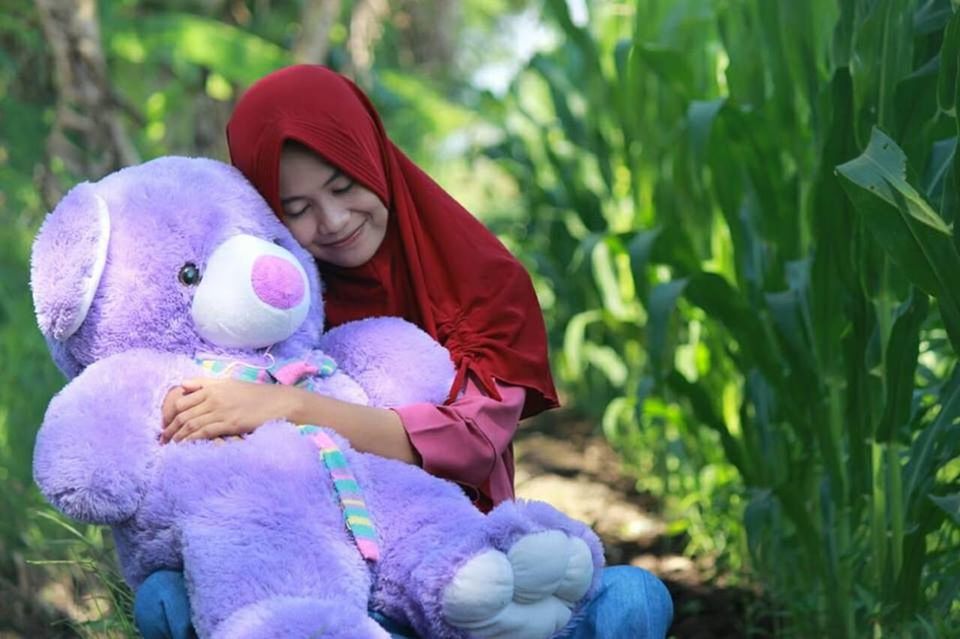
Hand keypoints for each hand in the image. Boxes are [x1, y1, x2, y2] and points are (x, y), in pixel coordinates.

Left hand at [161, 378, 301, 442]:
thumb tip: (183, 384)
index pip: (182, 399)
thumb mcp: (229, 382)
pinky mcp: (230, 423)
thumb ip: (205, 383)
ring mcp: (221, 410)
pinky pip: (204, 432)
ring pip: (191, 424)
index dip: (169, 413)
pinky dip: (192, 440)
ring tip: (169, 446)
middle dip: (170, 428)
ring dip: (178, 436)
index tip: (165, 423)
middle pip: (184, 413)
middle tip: (162, 439)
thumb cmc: (254, 394)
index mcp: (213, 387)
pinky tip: (185, 446)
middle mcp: (214, 397)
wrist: (277, 401)